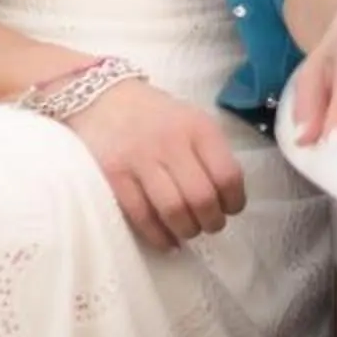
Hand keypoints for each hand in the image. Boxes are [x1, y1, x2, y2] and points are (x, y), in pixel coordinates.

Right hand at [69, 79, 249, 253]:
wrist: (101, 97)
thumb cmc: (155, 115)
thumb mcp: (191, 120)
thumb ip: (210, 153)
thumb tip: (227, 199)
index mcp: (197, 127)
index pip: (227, 175)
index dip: (234, 201)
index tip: (230, 209)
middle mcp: (170, 141)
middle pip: (202, 198)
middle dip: (212, 221)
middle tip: (210, 225)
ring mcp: (139, 159)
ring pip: (173, 210)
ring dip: (187, 230)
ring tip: (188, 230)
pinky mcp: (113, 175)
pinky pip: (142, 216)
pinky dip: (159, 236)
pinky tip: (167, 239)